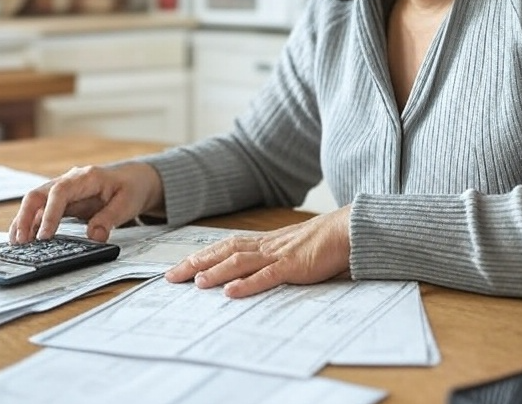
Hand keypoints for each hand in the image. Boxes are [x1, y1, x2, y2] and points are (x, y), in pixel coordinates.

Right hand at [8, 162, 162, 243]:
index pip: (60, 193)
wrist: (133, 179)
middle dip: (26, 217)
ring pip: (34, 203)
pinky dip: (29, 224)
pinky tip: (23, 239)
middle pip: (38, 195)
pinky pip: (40, 211)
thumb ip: (110, 218)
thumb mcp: (128, 203)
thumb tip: (94, 236)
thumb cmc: (131, 188)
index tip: (45, 236)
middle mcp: (69, 181)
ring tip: (16, 245)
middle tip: (21, 242)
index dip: (50, 214)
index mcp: (86, 178)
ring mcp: (62, 191)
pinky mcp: (60, 202)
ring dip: (23, 222)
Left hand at [165, 205, 351, 296]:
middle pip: (225, 252)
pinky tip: (231, 292)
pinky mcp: (294, 266)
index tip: (183, 265)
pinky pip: (266, 276)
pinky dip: (247, 284)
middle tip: (171, 276)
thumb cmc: (327, 240)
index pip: (228, 246)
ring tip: (195, 282)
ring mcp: (280, 255)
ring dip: (216, 272)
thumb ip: (280, 259)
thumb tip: (261, 273)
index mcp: (268, 242)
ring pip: (240, 262)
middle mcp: (268, 246)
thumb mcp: (297, 249)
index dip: (204, 255)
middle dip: (196, 263)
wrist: (350, 229)